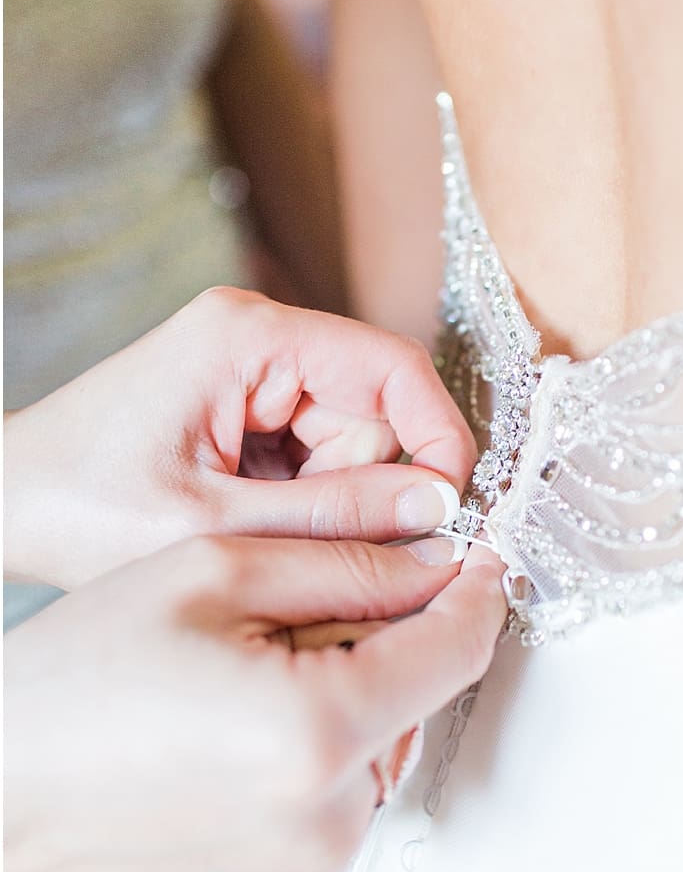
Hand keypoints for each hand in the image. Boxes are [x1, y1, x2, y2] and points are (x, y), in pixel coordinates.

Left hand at [4, 288, 477, 589]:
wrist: (0, 507)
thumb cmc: (77, 506)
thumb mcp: (216, 524)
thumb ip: (336, 516)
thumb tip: (438, 509)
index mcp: (250, 339)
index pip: (396, 368)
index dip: (437, 438)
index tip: (448, 507)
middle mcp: (259, 340)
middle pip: (378, 412)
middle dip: (361, 485)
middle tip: (296, 532)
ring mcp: (253, 372)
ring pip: (354, 442)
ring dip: (329, 499)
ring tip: (254, 530)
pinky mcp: (247, 407)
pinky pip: (320, 456)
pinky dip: (304, 500)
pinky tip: (251, 520)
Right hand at [4, 537, 507, 871]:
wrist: (2, 792)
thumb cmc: (76, 684)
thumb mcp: (215, 573)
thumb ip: (351, 563)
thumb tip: (441, 564)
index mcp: (320, 730)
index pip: (458, 648)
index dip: (474, 590)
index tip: (476, 554)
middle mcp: (336, 809)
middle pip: (424, 686)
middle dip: (387, 632)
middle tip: (287, 611)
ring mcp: (324, 852)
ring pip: (392, 726)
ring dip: (354, 681)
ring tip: (247, 669)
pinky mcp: (307, 869)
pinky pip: (355, 772)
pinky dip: (326, 730)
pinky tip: (245, 716)